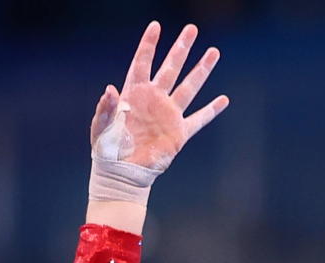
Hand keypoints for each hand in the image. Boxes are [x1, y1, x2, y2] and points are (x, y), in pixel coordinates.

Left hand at [90, 22, 228, 171]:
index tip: (155, 26)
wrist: (120, 173)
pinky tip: (223, 100)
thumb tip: (110, 89)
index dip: (148, 45)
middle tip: (191, 29)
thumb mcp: (100, 127)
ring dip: (201, 70)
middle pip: (171, 68)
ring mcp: (168, 115)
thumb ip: (106, 108)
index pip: (142, 63)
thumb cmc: (106, 149)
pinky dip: (211, 110)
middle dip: (181, 48)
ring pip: (189, 87)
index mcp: (134, 94)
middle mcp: (154, 100)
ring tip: (213, 52)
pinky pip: (199, 119)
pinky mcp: (178, 133)